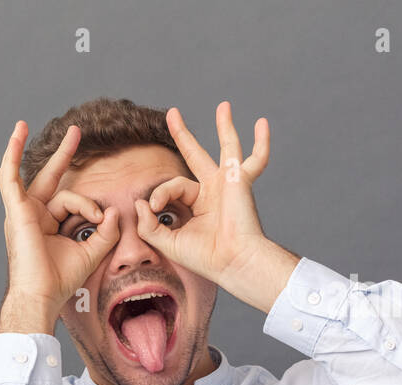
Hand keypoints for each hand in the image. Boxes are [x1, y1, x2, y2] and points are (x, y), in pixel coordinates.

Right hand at [0, 120, 120, 329]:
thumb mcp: (91, 253)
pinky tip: (17, 135)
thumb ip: (106, 233)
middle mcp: (32, 216)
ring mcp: (22, 212)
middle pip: (50, 179)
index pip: (70, 202)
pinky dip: (11, 155)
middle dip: (64, 155)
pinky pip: (9, 177)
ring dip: (41, 151)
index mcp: (46, 225)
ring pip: (44, 181)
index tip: (101, 219)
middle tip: (76, 132)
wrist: (42, 295)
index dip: (89, 206)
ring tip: (43, 127)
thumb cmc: (60, 282)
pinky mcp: (16, 211)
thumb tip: (115, 211)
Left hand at [132, 102, 271, 286]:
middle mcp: (213, 190)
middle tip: (172, 114)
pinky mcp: (240, 180)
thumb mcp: (167, 242)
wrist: (230, 261)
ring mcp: (228, 183)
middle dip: (183, 135)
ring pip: (225, 147)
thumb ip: (148, 225)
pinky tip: (262, 123)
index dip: (159, 194)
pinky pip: (256, 159)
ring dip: (224, 126)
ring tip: (223, 106)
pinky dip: (261, 143)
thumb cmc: (204, 257)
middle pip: (195, 155)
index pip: (171, 186)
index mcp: (196, 204)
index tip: (153, 207)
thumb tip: (138, 202)